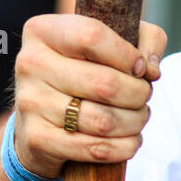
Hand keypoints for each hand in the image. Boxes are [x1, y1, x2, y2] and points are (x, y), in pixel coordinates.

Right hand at [13, 14, 165, 179]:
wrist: (39, 119)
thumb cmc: (83, 71)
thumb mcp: (112, 42)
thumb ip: (145, 38)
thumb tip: (150, 69)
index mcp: (43, 31)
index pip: (93, 36)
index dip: (128, 55)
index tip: (141, 68)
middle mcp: (30, 63)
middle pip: (105, 83)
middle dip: (139, 94)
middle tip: (143, 96)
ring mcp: (30, 103)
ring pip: (104, 121)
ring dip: (135, 122)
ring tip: (139, 117)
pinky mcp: (37, 138)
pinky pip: (95, 148)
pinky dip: (124, 147)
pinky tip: (130, 139)